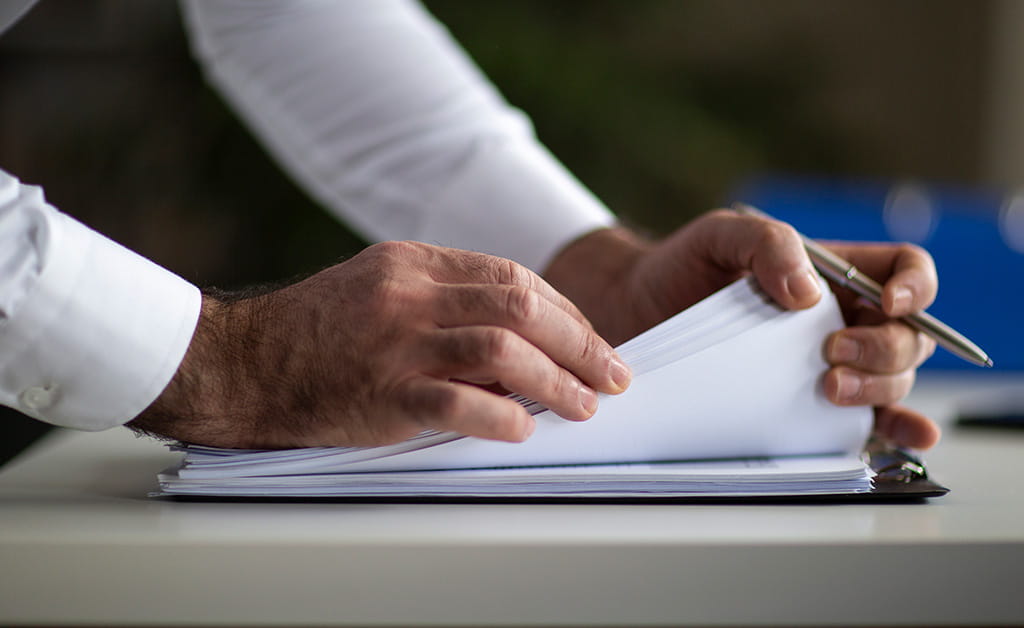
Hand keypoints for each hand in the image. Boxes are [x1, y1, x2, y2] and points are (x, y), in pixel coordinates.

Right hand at [130, 241, 630, 448]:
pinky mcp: (380, 392)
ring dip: (556, 380)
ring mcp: (395, 341)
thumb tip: (521, 337)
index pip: (513, 277)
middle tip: (613, 375)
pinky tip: (524, 429)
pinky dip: (498, 415)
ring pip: (501, 348)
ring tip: (585, 406)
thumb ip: (444, 301)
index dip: (565, 312)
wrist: (240, 363)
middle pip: (521, 305)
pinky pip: (454, 400)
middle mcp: (410, 294)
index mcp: (414, 262)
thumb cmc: (315, 332)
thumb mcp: (380, 290)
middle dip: (580, 343)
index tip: (591, 341)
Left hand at [544, 209, 940, 448]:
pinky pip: (867, 420)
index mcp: (835, 271)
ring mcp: (830, 364)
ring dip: (880, 389)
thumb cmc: (682, 267)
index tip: (890, 304)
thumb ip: (770, 244)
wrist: (635, 312)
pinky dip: (896, 430)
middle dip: (884, 349)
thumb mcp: (722, 235)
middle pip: (907, 335)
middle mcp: (843, 318)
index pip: (906, 270)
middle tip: (831, 356)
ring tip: (829, 389)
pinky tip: (908, 437)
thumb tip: (810, 292)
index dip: (917, 287)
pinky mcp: (808, 405)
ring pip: (894, 379)